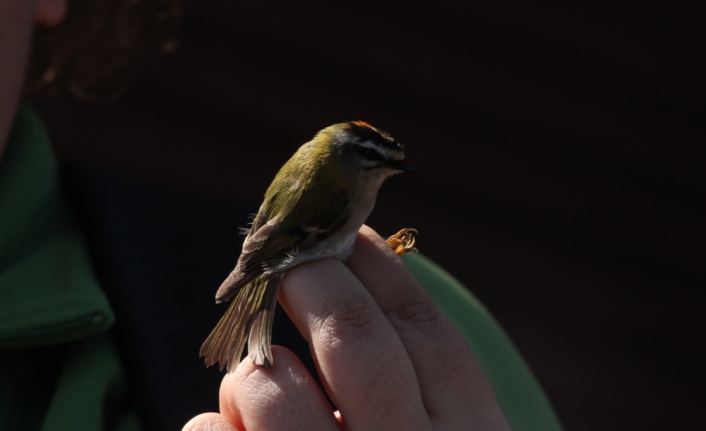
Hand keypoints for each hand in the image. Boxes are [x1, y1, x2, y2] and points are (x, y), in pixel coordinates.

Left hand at [183, 225, 510, 429]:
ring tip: (259, 379)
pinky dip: (211, 428)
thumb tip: (354, 300)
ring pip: (273, 390)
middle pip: (354, 342)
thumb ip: (418, 398)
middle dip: (312, 285)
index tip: (349, 234)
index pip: (427, 334)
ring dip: (255, 369)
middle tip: (287, 265)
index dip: (385, 272)